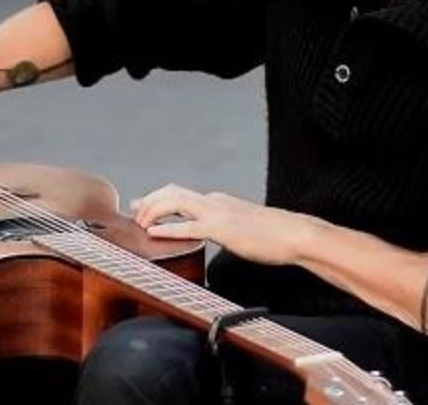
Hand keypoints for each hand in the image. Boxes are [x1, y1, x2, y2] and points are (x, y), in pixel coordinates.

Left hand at [131, 184, 318, 265]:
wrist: (293, 234)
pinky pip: (188, 226)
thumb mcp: (242, 226)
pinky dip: (167, 228)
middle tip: (134, 214)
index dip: (156, 198)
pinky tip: (153, 234)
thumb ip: (225, 227)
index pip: (179, 194)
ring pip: (174, 202)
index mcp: (217, 200)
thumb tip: (217, 234)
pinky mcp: (222, 229)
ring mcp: (217, 213)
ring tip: (140, 225)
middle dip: (148, 201)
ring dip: (152, 211)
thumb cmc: (272, 235)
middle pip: (171, 192)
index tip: (139, 205)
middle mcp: (213, 201)